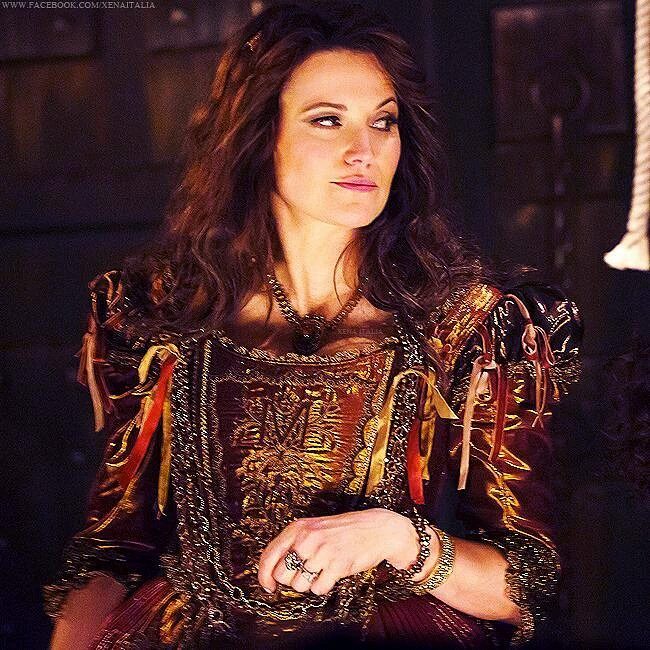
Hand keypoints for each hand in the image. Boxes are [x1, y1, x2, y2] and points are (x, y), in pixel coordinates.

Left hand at [257, 508, 419, 595]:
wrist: (375, 528)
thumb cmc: (341, 531)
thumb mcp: (313, 528)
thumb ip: (293, 544)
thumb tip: (271, 572)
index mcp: (297, 528)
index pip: (268, 556)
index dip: (264, 576)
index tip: (268, 586)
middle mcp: (307, 538)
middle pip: (282, 575)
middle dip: (292, 580)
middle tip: (306, 572)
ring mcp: (322, 551)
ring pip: (299, 585)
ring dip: (309, 583)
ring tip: (322, 569)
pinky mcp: (337, 565)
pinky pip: (318, 589)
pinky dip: (324, 585)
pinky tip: (332, 572)